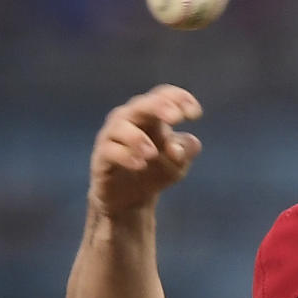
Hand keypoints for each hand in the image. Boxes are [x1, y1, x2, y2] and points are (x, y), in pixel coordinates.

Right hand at [88, 85, 202, 215]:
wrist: (129, 200)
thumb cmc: (154, 172)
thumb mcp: (177, 164)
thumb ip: (184, 152)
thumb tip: (177, 149)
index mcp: (152, 116)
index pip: (164, 97)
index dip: (179, 99)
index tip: (195, 114)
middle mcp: (130, 120)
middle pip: (142, 105)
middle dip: (158, 107)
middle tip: (174, 118)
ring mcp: (113, 137)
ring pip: (121, 126)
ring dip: (137, 137)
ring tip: (152, 153)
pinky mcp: (102, 158)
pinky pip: (110, 151)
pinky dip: (125, 156)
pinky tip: (140, 165)